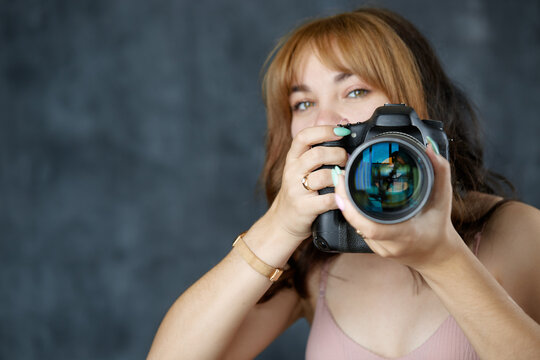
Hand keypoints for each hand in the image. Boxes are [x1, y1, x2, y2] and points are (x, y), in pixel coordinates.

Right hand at [267, 126, 347, 245]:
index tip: (341, 132)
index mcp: (292, 158)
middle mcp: (292, 172)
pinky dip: (340, 196)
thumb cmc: (298, 191)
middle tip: (347, 159)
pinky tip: (344, 195)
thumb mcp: (300, 168)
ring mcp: (297, 190)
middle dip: (338, 154)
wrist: (283, 221)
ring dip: (340, 175)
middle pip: (318, 154)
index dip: (324, 131)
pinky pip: (327, 199)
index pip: (304, 136)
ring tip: (346, 177)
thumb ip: (316, 152)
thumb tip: (342, 132)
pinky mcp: (304, 207)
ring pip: (323, 176)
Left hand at [334, 144, 461, 269]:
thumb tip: (429, 147)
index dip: (353, 210)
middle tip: (339, 176)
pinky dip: (352, 212)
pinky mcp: (374, 247)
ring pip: (355, 226)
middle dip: (343, 200)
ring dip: (346, 205)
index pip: (372, 227)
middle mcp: (389, 244)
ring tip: (341, 182)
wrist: (435, 254)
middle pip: (357, 224)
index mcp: (405, 234)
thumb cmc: (439, 225)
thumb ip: (439, 171)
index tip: (343, 189)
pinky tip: (349, 197)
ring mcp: (380, 248)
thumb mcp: (444, 197)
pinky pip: (358, 228)